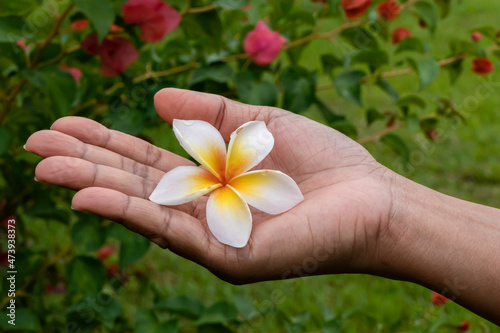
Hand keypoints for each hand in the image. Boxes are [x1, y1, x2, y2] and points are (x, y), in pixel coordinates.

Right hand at [26, 88, 396, 282]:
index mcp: (208, 178)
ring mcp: (212, 236)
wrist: (369, 197)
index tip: (63, 126)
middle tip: (35, 145)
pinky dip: (131, 213)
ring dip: (94, 186)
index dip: (104, 143)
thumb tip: (154, 103)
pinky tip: (90, 197)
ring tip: (47, 166)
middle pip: (135, 184)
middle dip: (85, 164)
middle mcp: (202, 210)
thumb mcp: (258, 123)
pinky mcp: (228, 256)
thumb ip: (209, 114)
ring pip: (144, 208)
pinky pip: (173, 232)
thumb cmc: (319, 161)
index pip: (145, 160)